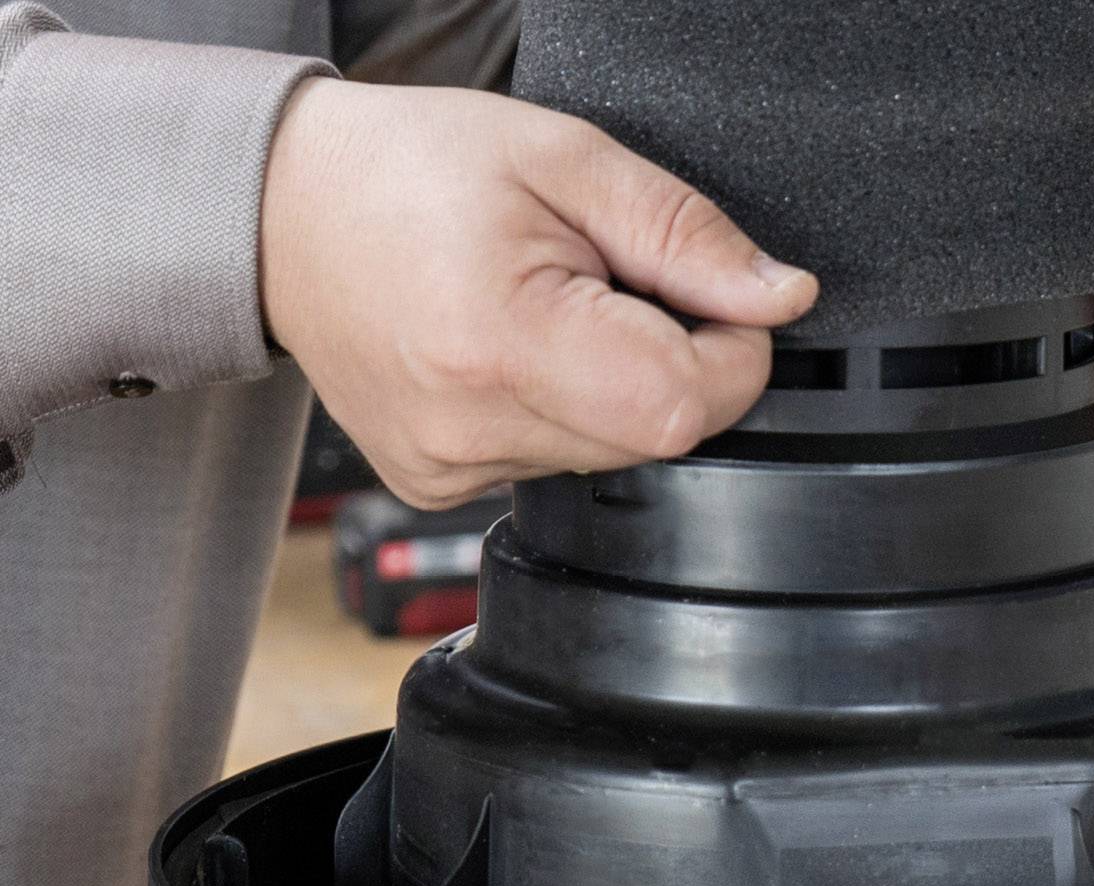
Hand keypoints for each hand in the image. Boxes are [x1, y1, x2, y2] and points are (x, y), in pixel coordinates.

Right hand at [261, 79, 818, 508]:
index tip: (707, 299)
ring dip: (615, 387)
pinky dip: (562, 410)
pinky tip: (512, 353)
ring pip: (613, 455)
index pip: (685, 404)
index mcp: (503, 341)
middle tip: (612, 286)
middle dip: (672, 362)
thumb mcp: (565, 159)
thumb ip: (686, 235)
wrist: (280, 210)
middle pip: (657, 435)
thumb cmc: (407, 169)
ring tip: (550, 311)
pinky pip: (555, 463)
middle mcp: (471, 427)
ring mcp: (450, 469)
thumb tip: (781, 298)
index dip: (731, 354)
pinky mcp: (439, 487)